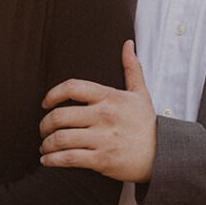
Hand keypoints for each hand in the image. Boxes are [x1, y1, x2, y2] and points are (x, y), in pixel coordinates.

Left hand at [39, 40, 156, 181]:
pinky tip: (47, 161)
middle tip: (43, 130)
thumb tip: (128, 44)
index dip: (52, 94)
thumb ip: (131, 68)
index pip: (72, 87)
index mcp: (109, 97)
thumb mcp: (141, 94)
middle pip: (59, 116)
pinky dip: (52, 160)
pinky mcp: (102, 159)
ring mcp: (102, 138)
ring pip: (60, 139)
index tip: (45, 103)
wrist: (162, 155)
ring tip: (45, 147)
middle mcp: (104, 116)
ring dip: (46, 144)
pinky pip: (69, 158)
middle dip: (44, 125)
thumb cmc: (146, 124)